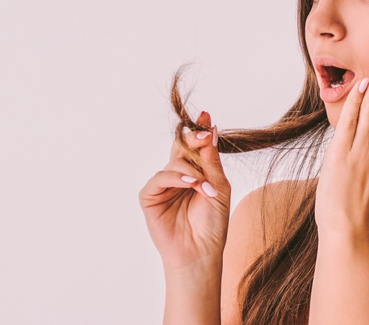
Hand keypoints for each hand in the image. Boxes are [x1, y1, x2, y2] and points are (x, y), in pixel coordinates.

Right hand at [139, 111, 230, 270]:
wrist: (202, 252)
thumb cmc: (213, 223)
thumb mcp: (219, 187)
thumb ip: (211, 161)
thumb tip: (210, 130)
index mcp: (195, 172)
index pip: (194, 146)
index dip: (199, 130)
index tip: (206, 116)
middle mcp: (178, 176)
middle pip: (181, 148)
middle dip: (192, 140)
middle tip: (203, 136)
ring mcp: (163, 186)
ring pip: (173, 163)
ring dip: (192, 171)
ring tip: (206, 187)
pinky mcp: (150, 197)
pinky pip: (160, 178)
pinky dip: (176, 178)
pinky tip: (191, 184)